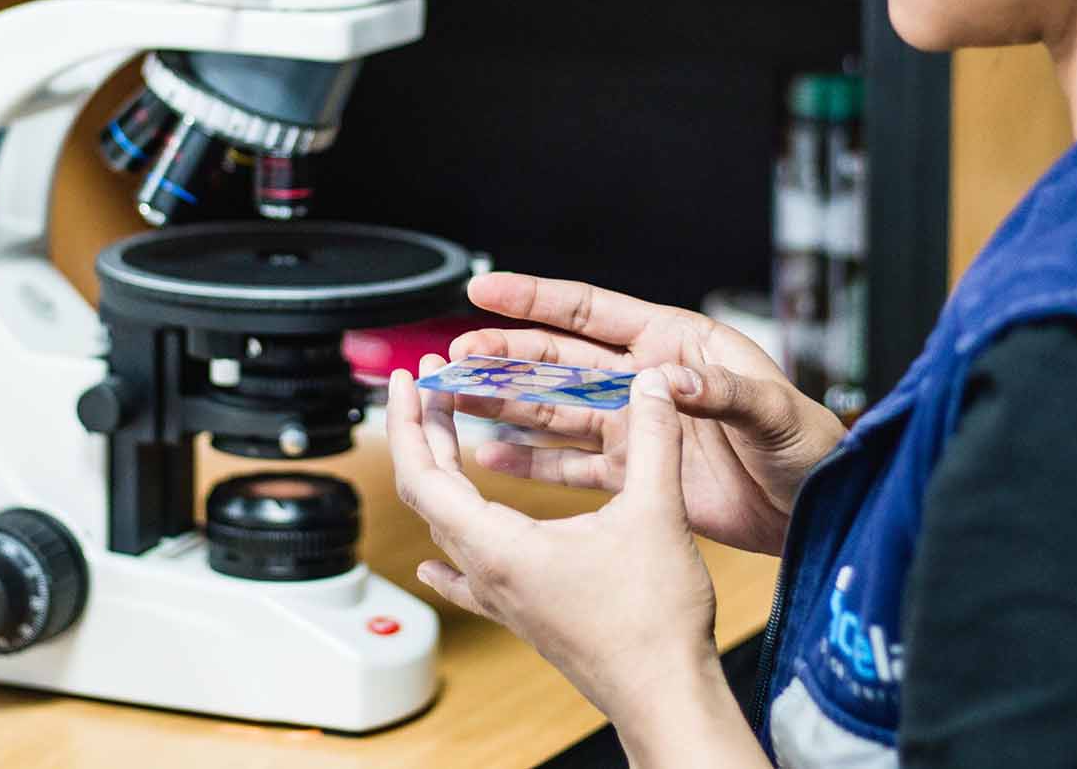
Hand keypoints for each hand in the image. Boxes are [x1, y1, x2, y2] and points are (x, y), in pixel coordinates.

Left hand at [388, 358, 758, 764]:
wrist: (665, 696)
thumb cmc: (653, 623)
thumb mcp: (656, 513)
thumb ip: (653, 440)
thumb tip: (656, 383)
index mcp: (499, 547)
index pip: (422, 474)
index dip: (411, 420)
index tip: (412, 379)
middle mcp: (487, 573)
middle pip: (426, 494)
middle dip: (423, 431)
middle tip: (432, 384)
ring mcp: (501, 598)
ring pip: (445, 527)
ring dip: (439, 475)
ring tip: (445, 433)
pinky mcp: (520, 613)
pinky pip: (463, 578)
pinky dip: (445, 552)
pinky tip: (432, 565)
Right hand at [449, 271, 845, 553]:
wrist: (821, 510)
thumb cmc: (810, 443)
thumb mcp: (771, 411)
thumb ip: (719, 392)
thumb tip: (667, 382)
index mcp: (673, 343)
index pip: (591, 311)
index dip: (535, 298)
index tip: (483, 288)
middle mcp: (644, 380)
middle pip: (558, 361)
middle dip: (504, 357)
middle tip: (451, 359)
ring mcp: (634, 428)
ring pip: (553, 411)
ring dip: (505, 406)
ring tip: (453, 403)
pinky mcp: (635, 474)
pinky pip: (570, 466)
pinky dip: (530, 464)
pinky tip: (491, 457)